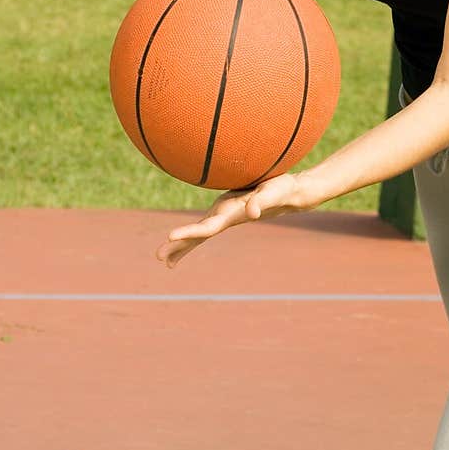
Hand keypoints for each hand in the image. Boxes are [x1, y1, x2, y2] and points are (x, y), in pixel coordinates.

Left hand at [156, 171, 313, 269]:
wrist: (290, 193)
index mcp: (231, 215)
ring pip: (200, 234)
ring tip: (164, 260)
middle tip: (158, 257)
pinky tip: (182, 239)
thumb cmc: (282, 190)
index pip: (207, 227)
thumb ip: (263, 201)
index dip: (189, 233)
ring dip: (182, 245)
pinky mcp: (226, 210)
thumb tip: (253, 212)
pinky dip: (192, 235)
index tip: (170, 236)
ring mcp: (225, 216)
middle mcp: (225, 218)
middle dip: (179, 246)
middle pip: (198, 236)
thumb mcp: (273, 192)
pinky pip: (205, 225)